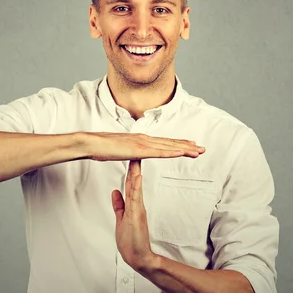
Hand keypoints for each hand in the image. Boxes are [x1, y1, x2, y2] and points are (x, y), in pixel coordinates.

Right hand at [85, 132, 204, 161]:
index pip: (163, 142)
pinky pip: (158, 152)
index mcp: (140, 140)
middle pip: (170, 143)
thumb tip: (132, 153)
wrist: (91, 143)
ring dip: (185, 149)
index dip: (177, 144)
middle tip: (202, 148)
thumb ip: (129, 151)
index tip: (190, 145)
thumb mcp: (119, 150)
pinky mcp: (138, 149)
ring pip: (168, 146)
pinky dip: (172, 152)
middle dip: (187, 146)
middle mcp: (144, 139)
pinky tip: (182, 153)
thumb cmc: (101, 148)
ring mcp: (142, 143)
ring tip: (198, 151)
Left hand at [111, 160, 156, 270]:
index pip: (131, 183)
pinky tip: (137, 178)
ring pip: (136, 187)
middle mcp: (136, 204)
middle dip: (134, 166)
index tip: (130, 155)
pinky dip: (136, 188)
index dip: (130, 169)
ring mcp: (137, 209)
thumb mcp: (121, 218)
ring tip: (136, 159)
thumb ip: (119, 204)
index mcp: (132, 204)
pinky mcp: (137, 216)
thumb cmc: (130, 240)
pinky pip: (136, 199)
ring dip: (135, 173)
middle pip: (135, 182)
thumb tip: (115, 191)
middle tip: (136, 149)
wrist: (138, 257)